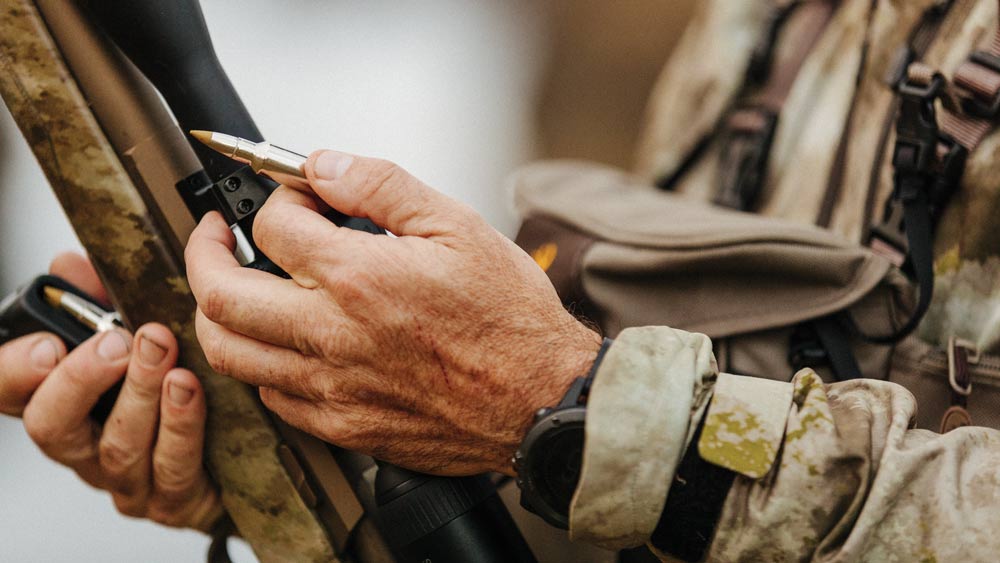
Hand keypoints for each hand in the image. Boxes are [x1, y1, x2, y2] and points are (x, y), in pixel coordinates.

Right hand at [0, 253, 222, 529]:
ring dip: (142, 396)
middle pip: (52, 425)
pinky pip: (170, 469)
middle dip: (84, 379)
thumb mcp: (130, 333)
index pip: (8, 391)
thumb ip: (98, 300)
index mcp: (60, 403)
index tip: (46, 343)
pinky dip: (182, 427)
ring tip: (168, 358)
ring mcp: (123, 479)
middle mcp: (81, 447)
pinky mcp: (169, 499)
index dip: (15, 371)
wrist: (231, 452)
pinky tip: (191, 392)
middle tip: (117, 342)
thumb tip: (73, 266)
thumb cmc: (169, 385)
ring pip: (118, 448)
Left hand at [188, 151, 601, 475]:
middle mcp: (332, 336)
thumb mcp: (458, 226)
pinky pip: (269, 398)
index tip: (295, 199)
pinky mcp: (342, 426)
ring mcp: (331, 388)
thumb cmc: (509, 320)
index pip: (273, 226)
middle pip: (220, 294)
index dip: (277, 201)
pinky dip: (260, 363)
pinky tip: (283, 343)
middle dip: (204, 252)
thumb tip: (324, 165)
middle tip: (215, 236)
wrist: (538, 403)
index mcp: (359, 278)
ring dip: (217, 312)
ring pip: (230, 353)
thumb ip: (382, 185)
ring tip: (232, 288)